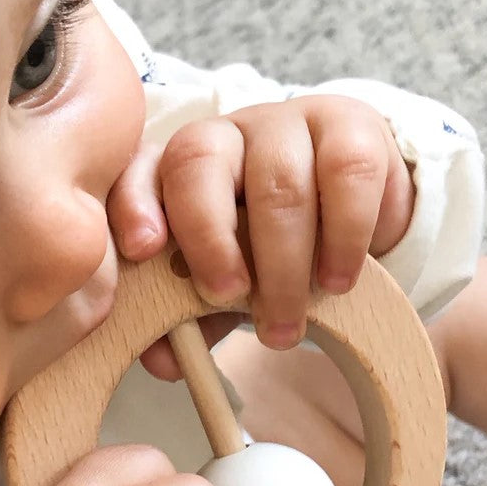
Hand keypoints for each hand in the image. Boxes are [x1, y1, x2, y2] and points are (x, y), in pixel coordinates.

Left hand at [108, 94, 414, 357]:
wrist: (352, 209)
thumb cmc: (269, 247)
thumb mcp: (226, 283)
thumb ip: (192, 317)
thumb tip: (164, 362)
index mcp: (176, 170)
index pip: (139, 170)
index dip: (134, 205)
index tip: (142, 250)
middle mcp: (224, 136)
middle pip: (200, 165)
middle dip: (211, 240)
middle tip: (228, 297)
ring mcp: (286, 123)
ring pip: (278, 183)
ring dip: (283, 264)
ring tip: (288, 322)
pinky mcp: (351, 127)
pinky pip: (347, 174)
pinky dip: (344, 236)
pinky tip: (339, 279)